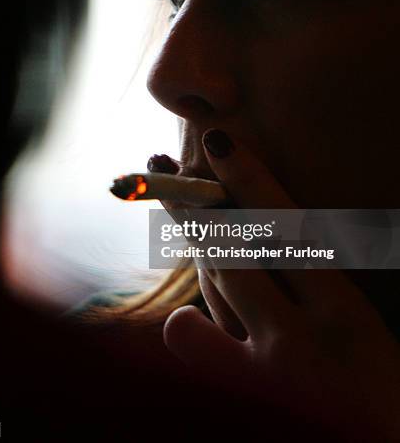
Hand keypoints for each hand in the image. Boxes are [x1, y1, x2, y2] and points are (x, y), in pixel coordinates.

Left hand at [163, 129, 399, 438]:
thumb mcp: (360, 334)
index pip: (291, 229)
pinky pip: (196, 344)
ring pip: (217, 284)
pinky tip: (183, 319)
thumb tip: (277, 243)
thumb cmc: (378, 396)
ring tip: (170, 203)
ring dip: (192, 242)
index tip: (220, 144)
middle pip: (238, 247)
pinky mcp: (244, 397)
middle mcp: (307, 336)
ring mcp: (269, 371)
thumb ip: (319, 291)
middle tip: (162, 167)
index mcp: (346, 314)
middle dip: (196, 201)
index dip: (252, 180)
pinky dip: (186, 326)